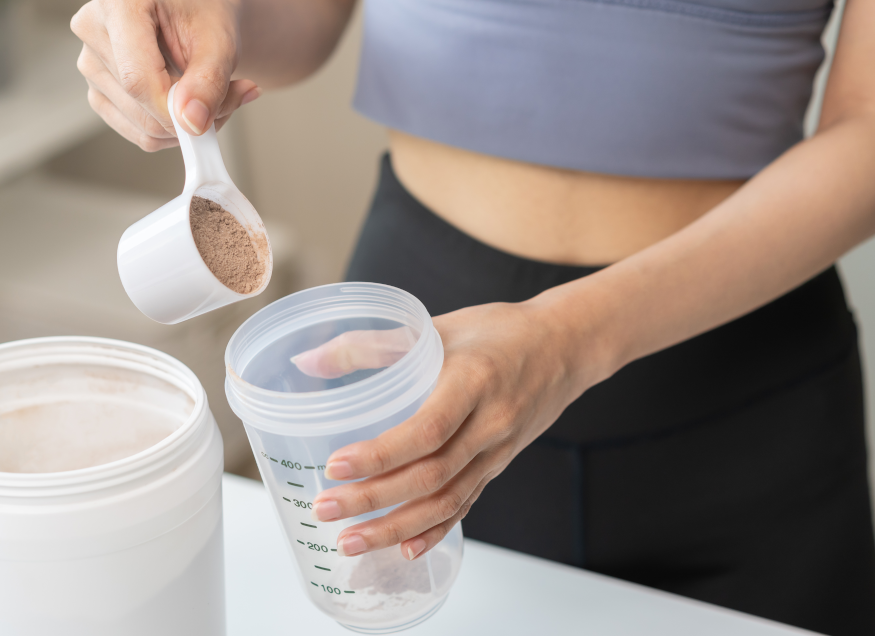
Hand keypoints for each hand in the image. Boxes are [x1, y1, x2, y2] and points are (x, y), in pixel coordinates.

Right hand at [70, 0, 260, 151]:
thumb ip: (209, 82)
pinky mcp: (97, 92)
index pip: (136, 77)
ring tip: (208, 97)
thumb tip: (191, 123)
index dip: (172, 107)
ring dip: (183, 125)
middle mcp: (93, 26)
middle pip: (136, 100)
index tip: (207, 115)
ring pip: (140, 123)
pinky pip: (137, 132)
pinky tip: (186, 106)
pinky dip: (170, 131)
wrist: (201, 19)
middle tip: (227, 97)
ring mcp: (89, 62)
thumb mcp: (222, 44)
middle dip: (187, 114)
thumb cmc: (207, 19)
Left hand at [299, 299, 583, 560]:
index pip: (427, 429)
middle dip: (374, 500)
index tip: (336, 467)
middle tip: (326, 511)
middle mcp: (489, 424)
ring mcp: (497, 451)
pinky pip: (466, 504)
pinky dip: (435, 531)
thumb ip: (372, 344)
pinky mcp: (498, 466)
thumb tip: (308, 362)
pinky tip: (404, 548)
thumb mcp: (436, 326)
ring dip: (396, 527)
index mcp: (473, 381)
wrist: (566, 347)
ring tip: (351, 541)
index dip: (381, 454)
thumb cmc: (499, 331)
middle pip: (431, 475)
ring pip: (446, 500)